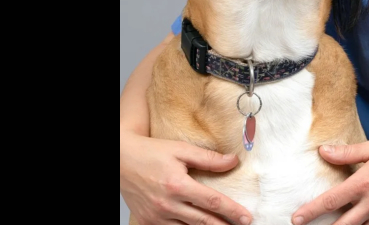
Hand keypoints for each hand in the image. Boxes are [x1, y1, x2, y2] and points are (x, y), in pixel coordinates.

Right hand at [120, 131, 252, 224]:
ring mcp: (156, 216)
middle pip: (203, 221)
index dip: (232, 211)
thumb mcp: (181, 149)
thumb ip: (208, 158)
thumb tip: (233, 161)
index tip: (247, 217)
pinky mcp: (147, 222)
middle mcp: (167, 204)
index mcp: (177, 185)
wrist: (121, 159)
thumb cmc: (151, 152)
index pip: (212, 201)